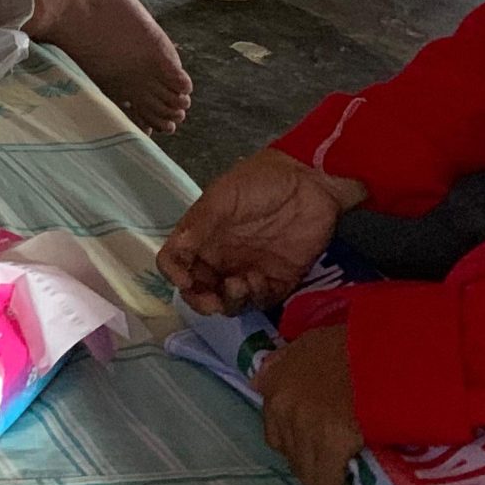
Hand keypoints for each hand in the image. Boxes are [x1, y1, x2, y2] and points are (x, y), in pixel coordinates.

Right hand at [158, 148, 363, 316]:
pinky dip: (255, 299)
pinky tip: (258, 281)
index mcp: (201, 236)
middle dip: (201, 300)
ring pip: (229, 300)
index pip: (176, 261)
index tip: (185, 281)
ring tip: (240, 285)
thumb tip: (174, 254)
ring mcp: (249, 269)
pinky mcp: (279, 280)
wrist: (310, 182)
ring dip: (229, 301)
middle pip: (200, 289)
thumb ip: (198, 226)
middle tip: (212, 303)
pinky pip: (261, 300)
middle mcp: (221, 257)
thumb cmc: (258, 182)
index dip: (174, 275)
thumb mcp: (221, 198)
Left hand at [253, 325, 365, 484]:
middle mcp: (283, 407)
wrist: (382, 348)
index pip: (274, 429)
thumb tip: (258, 381)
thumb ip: (281, 366)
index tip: (308, 450)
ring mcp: (305, 428)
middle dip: (307, 463)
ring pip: (308, 472)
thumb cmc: (351, 343)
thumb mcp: (305, 344)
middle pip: (290, 453)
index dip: (293, 442)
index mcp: (275, 383)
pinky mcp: (332, 445)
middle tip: (329, 469)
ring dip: (321, 482)